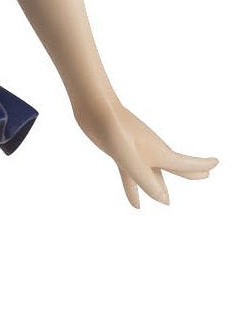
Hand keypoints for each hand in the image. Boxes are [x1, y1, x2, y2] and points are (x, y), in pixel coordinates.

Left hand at [72, 95, 218, 207]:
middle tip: (205, 175)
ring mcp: (136, 153)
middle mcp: (151, 152)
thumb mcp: (125, 155)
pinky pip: (131, 178)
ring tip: (167, 200)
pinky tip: (135, 204)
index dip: (202, 165)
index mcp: (158, 153)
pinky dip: (134, 191)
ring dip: (161, 186)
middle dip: (190, 172)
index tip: (216, 163)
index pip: (186, 163)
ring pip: (154, 174)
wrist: (95, 107)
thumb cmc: (112, 127)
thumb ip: (143, 177)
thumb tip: (163, 200)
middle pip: (176, 166)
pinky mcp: (121, 154)